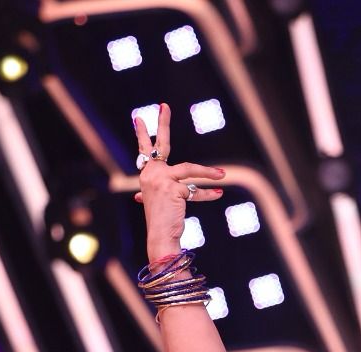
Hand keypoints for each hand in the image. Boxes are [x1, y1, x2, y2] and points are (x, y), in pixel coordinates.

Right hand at [132, 103, 226, 260]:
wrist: (159, 237)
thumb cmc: (162, 222)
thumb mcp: (161, 202)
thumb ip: (165, 189)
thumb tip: (156, 190)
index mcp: (147, 176)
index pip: (144, 151)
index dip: (142, 134)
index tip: (138, 118)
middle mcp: (150, 174)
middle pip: (158, 144)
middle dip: (162, 123)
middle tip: (164, 106)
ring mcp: (161, 180)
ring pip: (189, 169)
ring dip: (208, 172)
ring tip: (222, 174)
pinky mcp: (173, 188)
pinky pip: (196, 188)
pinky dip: (208, 193)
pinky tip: (218, 195)